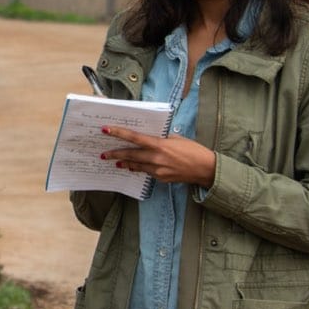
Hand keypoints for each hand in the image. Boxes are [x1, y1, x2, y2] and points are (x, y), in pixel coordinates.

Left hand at [100, 126, 217, 187]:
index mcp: (159, 145)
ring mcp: (158, 170)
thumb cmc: (193, 150)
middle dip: (115, 154)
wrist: (205, 169)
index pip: (134, 138)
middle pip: (130, 155)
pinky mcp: (161, 178)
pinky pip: (146, 172)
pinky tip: (134, 167)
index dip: (119, 133)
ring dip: (125, 163)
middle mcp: (156, 158)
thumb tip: (149, 138)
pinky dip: (140, 169)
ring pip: (136, 166)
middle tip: (104, 154)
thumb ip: (161, 139)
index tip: (106, 130)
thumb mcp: (176, 138)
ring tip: (116, 162)